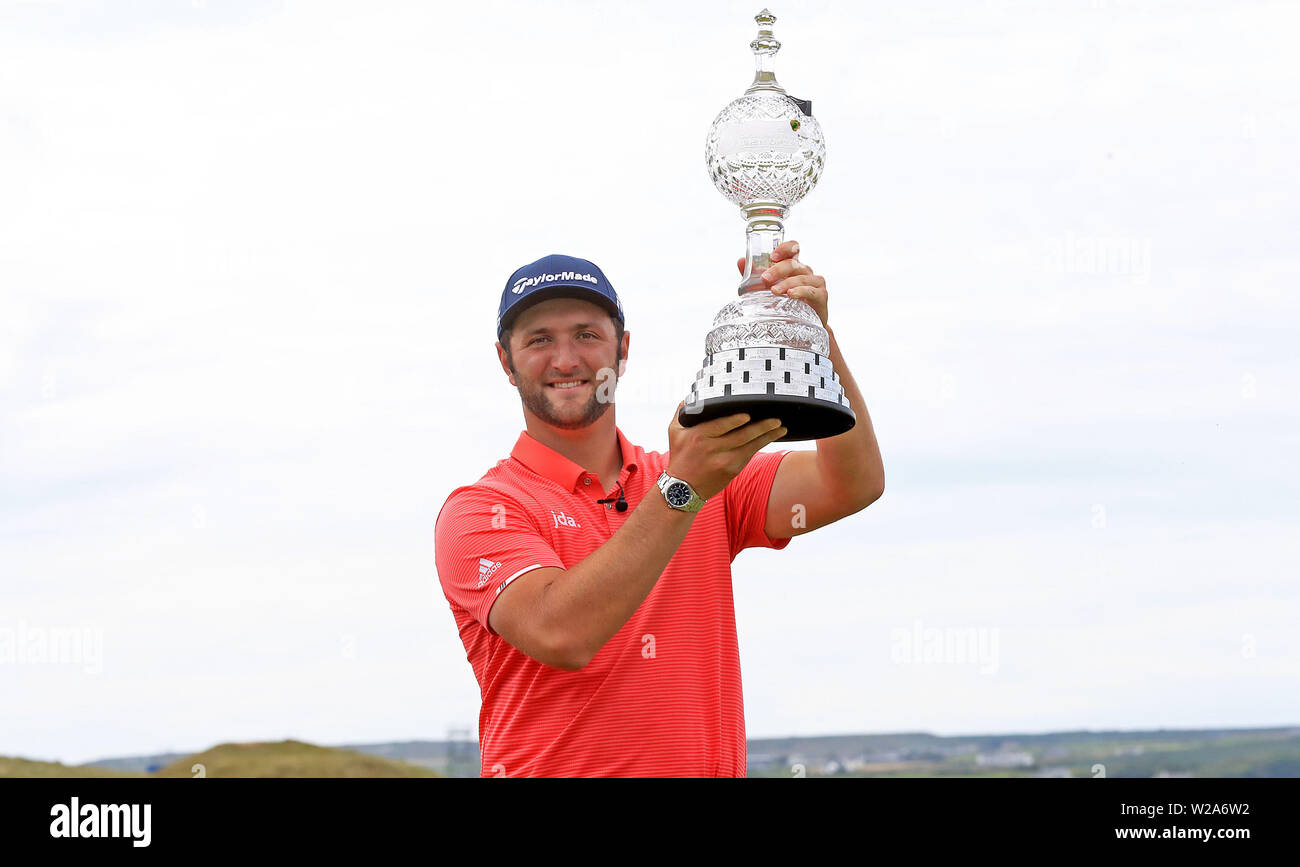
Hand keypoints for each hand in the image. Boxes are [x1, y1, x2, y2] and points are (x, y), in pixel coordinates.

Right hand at [666, 401, 786, 499]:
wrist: (682, 489)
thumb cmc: (680, 456)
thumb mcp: (674, 432)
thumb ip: (682, 412)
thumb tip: (691, 395)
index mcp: (699, 437)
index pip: (720, 427)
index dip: (735, 421)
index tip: (748, 415)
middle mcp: (713, 450)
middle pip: (741, 436)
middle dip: (761, 427)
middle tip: (776, 419)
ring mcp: (725, 462)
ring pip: (750, 447)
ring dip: (767, 436)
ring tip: (781, 427)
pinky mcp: (733, 470)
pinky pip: (750, 454)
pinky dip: (761, 445)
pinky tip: (771, 437)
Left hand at [736, 239, 828, 327]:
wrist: (802, 328)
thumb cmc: (785, 305)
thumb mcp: (766, 290)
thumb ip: (754, 276)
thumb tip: (741, 261)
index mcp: (794, 266)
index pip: (793, 248)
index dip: (784, 248)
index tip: (772, 257)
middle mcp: (805, 271)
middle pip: (794, 263)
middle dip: (778, 270)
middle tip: (765, 279)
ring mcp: (815, 282)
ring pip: (801, 277)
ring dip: (786, 283)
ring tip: (774, 291)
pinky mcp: (821, 296)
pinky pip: (811, 290)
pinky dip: (800, 291)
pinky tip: (791, 295)